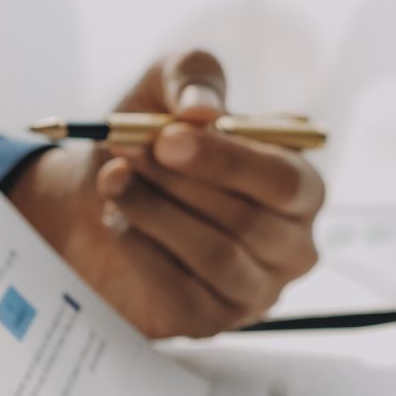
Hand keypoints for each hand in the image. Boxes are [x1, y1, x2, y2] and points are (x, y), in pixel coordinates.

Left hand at [10, 50, 323, 336]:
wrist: (96, 201)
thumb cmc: (150, 146)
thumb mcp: (164, 90)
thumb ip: (190, 76)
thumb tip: (201, 110)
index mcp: (299, 185)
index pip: (285, 181)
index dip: (226, 160)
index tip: (166, 138)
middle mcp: (291, 243)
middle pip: (248, 221)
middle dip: (177, 184)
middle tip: (125, 154)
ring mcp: (256, 289)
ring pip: (215, 255)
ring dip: (153, 213)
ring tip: (113, 184)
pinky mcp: (211, 320)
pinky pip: (183, 291)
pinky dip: (141, 251)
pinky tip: (117, 222)